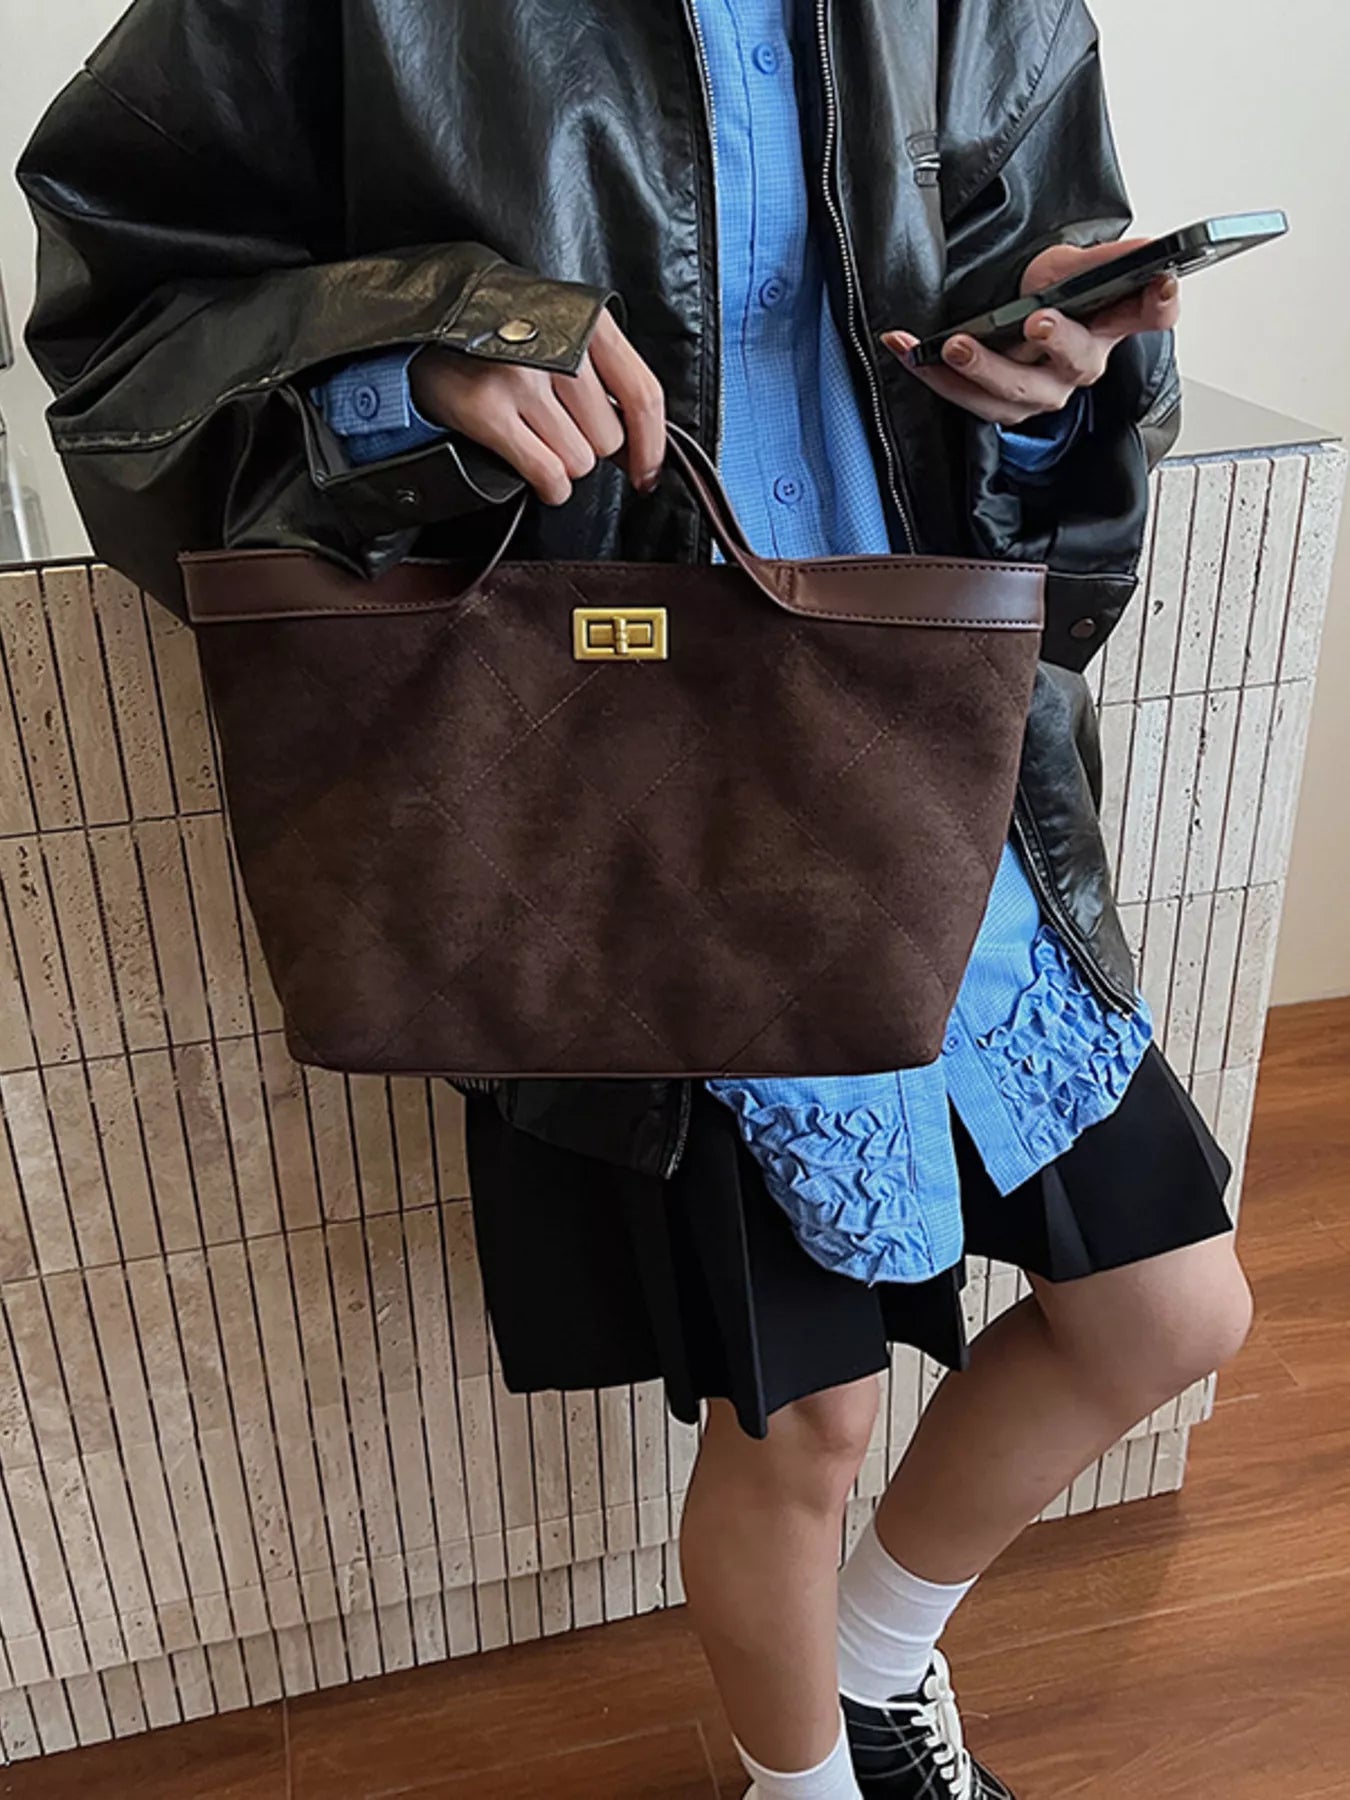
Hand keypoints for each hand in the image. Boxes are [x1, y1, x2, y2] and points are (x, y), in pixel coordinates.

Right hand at [410, 308, 666, 505]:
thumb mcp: (562, 331)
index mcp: (586, 322)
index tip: (646, 474)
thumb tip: (640, 448)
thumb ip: (604, 376)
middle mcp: (558, 345)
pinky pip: (547, 474)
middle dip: (587, 445)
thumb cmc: (502, 333)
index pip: (642, 394)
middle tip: (553, 425)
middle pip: (609, 439)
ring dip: (562, 463)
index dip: (651, 446)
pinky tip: (532, 466)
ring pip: (579, 461)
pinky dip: (547, 484)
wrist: (426, 324)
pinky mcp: (488, 409)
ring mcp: (521, 377)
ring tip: (533, 434)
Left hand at [883, 239, 1181, 426]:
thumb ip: (1105, 258)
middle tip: (1037, 322)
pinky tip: (905, 348)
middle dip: (1057, 340)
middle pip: (1077, 359)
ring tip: (953, 345)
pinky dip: (930, 371)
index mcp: (1111, 323)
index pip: (1152, 314)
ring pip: (1017, 392)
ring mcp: (1042, 390)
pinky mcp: (1002, 405)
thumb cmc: (1047, 290)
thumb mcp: (1071, 262)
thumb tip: (1146, 248)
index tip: (1160, 280)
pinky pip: (968, 398)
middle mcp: (1081, 363)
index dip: (1160, 301)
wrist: (1012, 314)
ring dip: (982, 369)